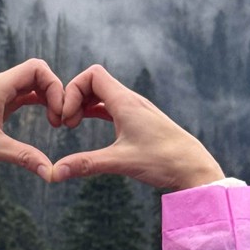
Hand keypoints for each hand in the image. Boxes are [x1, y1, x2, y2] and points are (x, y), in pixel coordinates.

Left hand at [0, 58, 64, 182]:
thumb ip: (25, 157)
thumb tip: (51, 173)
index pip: (37, 68)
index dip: (55, 86)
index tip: (58, 114)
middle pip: (36, 74)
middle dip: (54, 93)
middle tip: (60, 121)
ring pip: (29, 85)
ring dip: (46, 99)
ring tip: (55, 122)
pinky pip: (20, 96)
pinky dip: (35, 103)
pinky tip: (45, 119)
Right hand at [52, 64, 223, 189]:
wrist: (195, 168)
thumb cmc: (163, 161)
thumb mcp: (120, 162)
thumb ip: (86, 164)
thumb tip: (55, 174)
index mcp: (126, 102)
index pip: (92, 75)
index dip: (73, 91)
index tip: (68, 118)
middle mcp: (131, 100)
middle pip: (94, 81)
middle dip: (74, 97)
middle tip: (66, 124)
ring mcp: (136, 109)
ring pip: (102, 93)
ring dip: (84, 104)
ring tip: (72, 125)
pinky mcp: (139, 120)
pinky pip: (111, 105)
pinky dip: (95, 111)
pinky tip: (87, 124)